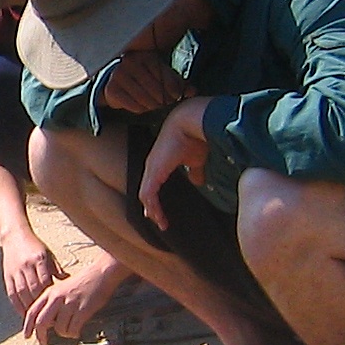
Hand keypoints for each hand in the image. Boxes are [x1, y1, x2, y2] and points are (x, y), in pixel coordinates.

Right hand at [0, 231, 60, 315]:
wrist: (14, 236)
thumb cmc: (35, 246)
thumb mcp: (48, 254)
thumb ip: (57, 269)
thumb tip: (69, 282)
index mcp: (39, 259)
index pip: (46, 282)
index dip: (51, 296)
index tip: (58, 308)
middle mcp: (26, 266)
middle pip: (34, 289)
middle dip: (41, 305)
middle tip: (49, 318)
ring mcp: (15, 271)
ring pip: (22, 293)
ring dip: (29, 307)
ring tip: (37, 319)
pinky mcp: (7, 276)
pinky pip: (12, 294)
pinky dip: (17, 305)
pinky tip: (23, 314)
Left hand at [21, 261, 125, 344]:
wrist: (100, 274)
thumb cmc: (81, 283)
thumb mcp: (61, 289)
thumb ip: (52, 303)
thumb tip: (46, 323)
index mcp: (49, 292)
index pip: (33, 311)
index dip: (27, 325)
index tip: (26, 335)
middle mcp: (57, 298)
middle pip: (42, 322)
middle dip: (41, 335)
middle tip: (43, 342)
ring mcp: (70, 304)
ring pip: (59, 328)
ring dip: (64, 333)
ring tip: (70, 331)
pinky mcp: (83, 310)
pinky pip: (73, 329)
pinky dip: (74, 333)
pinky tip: (77, 331)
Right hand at [101, 49, 191, 115]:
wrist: (114, 79)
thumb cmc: (143, 77)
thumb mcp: (160, 75)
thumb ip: (177, 82)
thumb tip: (192, 92)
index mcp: (146, 56)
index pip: (165, 77)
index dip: (174, 90)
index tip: (176, 97)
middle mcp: (131, 62)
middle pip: (156, 89)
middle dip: (164, 100)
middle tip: (165, 104)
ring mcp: (119, 75)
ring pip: (145, 99)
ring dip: (153, 106)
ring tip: (155, 105)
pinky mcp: (112, 89)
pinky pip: (133, 105)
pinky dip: (140, 109)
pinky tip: (142, 107)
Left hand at [139, 97, 210, 228]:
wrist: (190, 122)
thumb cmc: (195, 136)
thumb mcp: (196, 160)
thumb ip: (195, 172)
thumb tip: (198, 182)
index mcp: (161, 163)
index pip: (153, 184)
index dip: (156, 198)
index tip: (161, 212)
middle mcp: (153, 166)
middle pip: (146, 191)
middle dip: (151, 207)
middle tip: (158, 220)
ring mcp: (151, 168)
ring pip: (145, 195)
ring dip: (152, 210)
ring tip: (159, 222)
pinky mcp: (154, 171)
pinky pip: (148, 194)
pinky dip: (152, 206)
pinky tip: (157, 215)